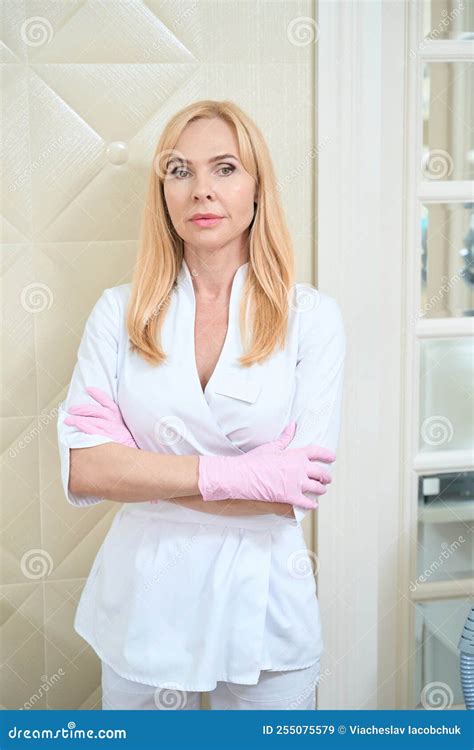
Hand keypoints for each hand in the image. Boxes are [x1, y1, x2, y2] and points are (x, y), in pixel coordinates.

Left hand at [64, 386, 137, 448]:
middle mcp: (115, 422)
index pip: (108, 403)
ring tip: (68, 420)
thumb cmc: (127, 444)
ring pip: (94, 421)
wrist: (134, 457)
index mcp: (118, 418)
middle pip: (98, 411)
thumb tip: (96, 419)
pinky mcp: (109, 439)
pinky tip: (78, 424)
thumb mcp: (123, 430)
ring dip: (80, 419)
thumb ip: (113, 423)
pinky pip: (95, 431)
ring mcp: (112, 430)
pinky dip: (86, 427)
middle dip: (83, 409)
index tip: (88, 389)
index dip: (98, 395)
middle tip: (71, 409)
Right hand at [198, 421, 334, 509]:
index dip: (327, 455)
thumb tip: (292, 425)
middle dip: (326, 477)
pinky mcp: (291, 497)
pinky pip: (308, 503)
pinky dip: (312, 504)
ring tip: (320, 490)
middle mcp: (300, 469)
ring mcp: (296, 483)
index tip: (332, 458)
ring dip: (321, 490)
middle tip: (327, 479)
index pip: (318, 452)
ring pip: (318, 488)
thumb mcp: (271, 446)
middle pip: (322, 473)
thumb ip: (285, 437)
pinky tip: (313, 504)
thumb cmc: (254, 461)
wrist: (243, 476)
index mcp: (296, 454)